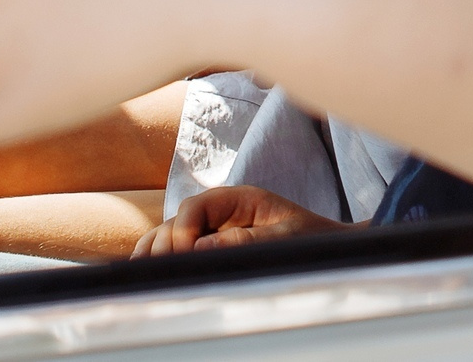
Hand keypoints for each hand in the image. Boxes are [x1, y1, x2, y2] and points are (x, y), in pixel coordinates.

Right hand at [130, 184, 337, 256]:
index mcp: (241, 199)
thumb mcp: (288, 237)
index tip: (182, 252)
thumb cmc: (313, 237)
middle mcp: (222, 211)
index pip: (198, 206)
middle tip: (159, 268)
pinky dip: (162, 258)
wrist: (329, 246)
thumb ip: (247, 240)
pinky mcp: (212, 246)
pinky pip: (179, 249)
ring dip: (156, 250)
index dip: (183, 228)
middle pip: (178, 220)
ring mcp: (214, 228)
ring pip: (172, 234)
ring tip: (143, 271)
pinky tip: (149, 273)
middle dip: (165, 242)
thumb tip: (202, 246)